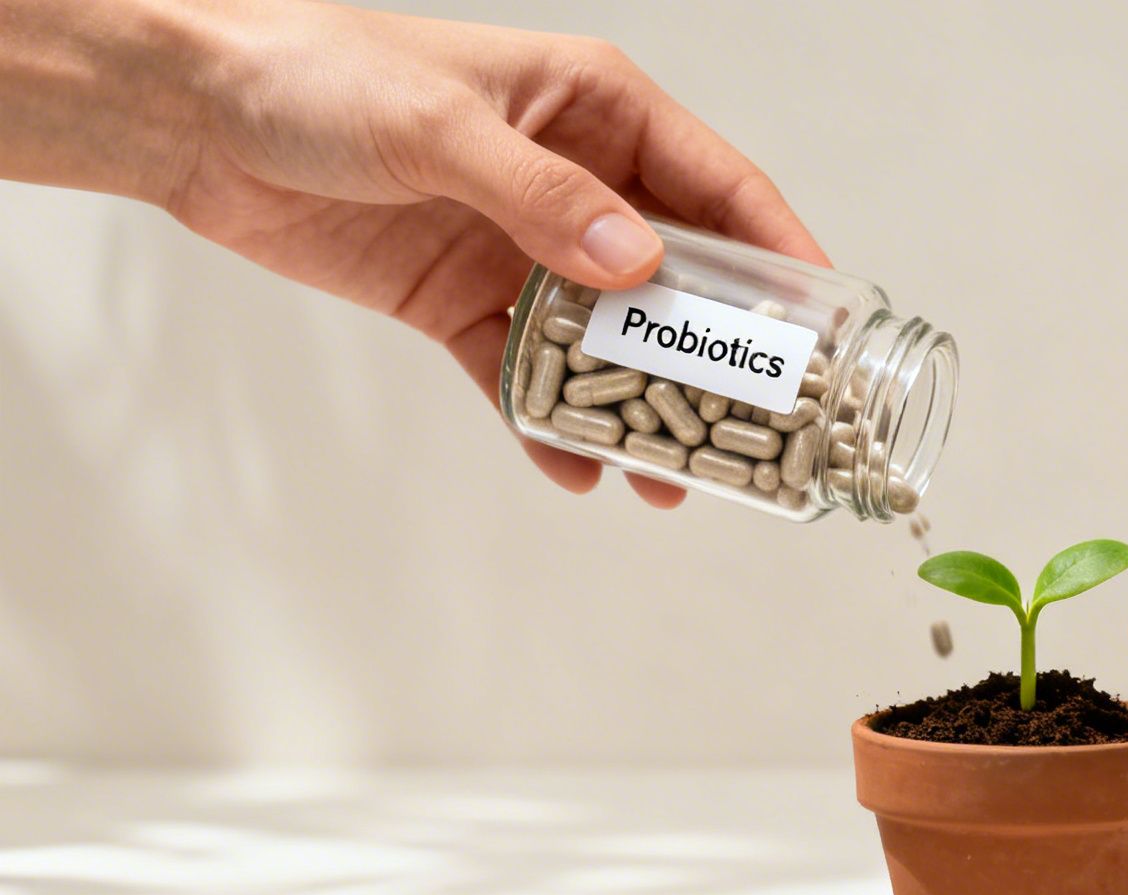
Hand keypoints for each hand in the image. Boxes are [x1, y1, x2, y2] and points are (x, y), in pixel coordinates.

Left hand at [3, 0, 824, 506]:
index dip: (780, 251)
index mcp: (594, 109)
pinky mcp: (462, 301)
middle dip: (717, 352)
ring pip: (606, 336)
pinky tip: (573, 464)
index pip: (717, 184)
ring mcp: (520, 246)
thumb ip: (543, 198)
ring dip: (639, 401)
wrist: (194, 120)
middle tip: (757, 427)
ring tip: (670, 475)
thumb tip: (639, 264)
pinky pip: (523, 370)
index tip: (826, 324)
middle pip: (676, 275)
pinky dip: (548, 418)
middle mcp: (574, 180)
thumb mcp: (440, 128)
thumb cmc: (320, 79)